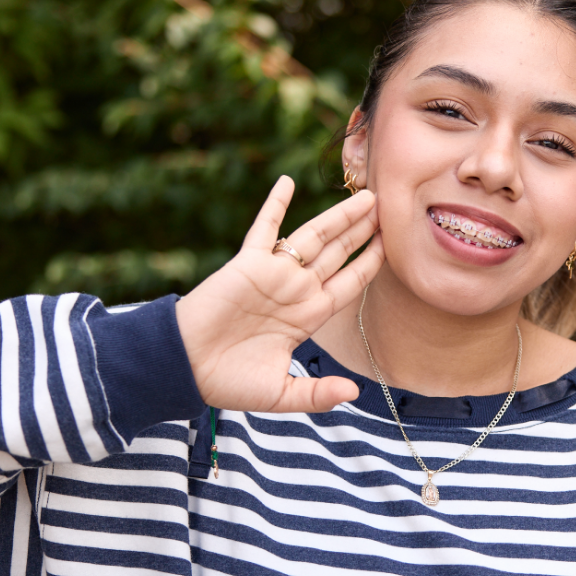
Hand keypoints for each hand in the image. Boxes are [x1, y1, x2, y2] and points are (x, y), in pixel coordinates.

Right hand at [175, 175, 383, 412]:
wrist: (184, 367)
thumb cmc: (228, 382)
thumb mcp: (280, 394)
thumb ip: (317, 394)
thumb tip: (355, 394)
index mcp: (308, 316)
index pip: (348, 283)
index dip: (369, 263)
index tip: (391, 245)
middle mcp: (295, 290)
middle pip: (338, 253)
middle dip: (362, 231)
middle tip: (386, 207)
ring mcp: (273, 274)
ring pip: (313, 237)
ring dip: (339, 216)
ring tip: (365, 196)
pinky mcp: (247, 264)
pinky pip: (264, 228)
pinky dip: (275, 204)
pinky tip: (287, 181)